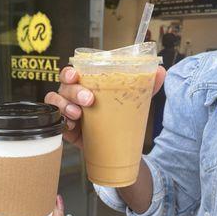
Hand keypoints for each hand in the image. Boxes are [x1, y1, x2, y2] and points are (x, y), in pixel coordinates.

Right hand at [45, 66, 165, 148]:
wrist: (116, 144)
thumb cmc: (119, 116)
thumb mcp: (133, 101)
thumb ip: (146, 86)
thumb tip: (161, 71)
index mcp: (86, 83)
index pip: (72, 72)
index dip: (69, 71)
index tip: (76, 75)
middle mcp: (73, 94)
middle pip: (64, 85)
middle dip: (73, 91)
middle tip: (89, 100)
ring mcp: (67, 110)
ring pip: (55, 101)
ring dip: (65, 106)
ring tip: (78, 115)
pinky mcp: (65, 127)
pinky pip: (56, 121)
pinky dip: (62, 122)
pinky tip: (72, 127)